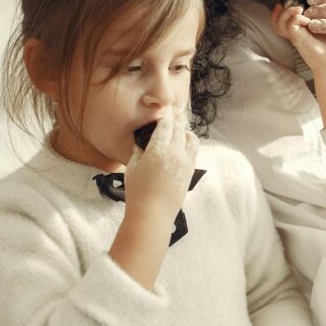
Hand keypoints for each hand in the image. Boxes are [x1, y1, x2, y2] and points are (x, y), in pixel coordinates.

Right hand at [123, 108, 198, 227]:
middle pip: (179, 130)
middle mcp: (175, 153)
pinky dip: (189, 144)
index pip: (165, 126)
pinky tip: (184, 145)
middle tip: (174, 114)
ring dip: (185, 132)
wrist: (153, 213)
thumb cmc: (138, 191)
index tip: (165, 112)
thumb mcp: (132, 167)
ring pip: (191, 139)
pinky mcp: (190, 171)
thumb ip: (138, 151)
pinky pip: (193, 151)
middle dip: (176, 121)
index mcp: (159, 149)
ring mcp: (186, 162)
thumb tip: (142, 143)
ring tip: (180, 130)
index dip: (165, 117)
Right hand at [270, 3, 325, 71]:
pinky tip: (309, 21)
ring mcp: (295, 36)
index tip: (296, 0)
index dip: (284, 7)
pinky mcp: (298, 40)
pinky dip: (297, 18)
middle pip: (277, 18)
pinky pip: (290, 25)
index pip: (283, 17)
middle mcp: (295, 32)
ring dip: (289, 11)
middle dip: (282, 8)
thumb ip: (325, 13)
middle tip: (295, 3)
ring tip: (300, 9)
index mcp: (300, 29)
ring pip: (280, 21)